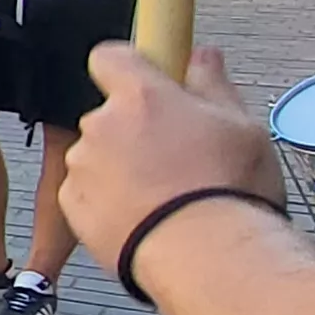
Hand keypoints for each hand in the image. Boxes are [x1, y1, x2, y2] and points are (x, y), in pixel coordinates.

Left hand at [62, 45, 277, 271]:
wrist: (206, 258)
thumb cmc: (229, 190)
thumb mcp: (242, 127)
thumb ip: (213, 84)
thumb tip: (202, 55)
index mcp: (140, 96)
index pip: (110, 57)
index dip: (127, 68)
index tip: (148, 85)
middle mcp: (101, 125)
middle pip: (110, 115)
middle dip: (135, 129)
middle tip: (175, 158)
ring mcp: (82, 167)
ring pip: (97, 156)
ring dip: (121, 168)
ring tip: (163, 198)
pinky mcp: (73, 207)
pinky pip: (87, 193)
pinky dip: (108, 202)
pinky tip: (144, 219)